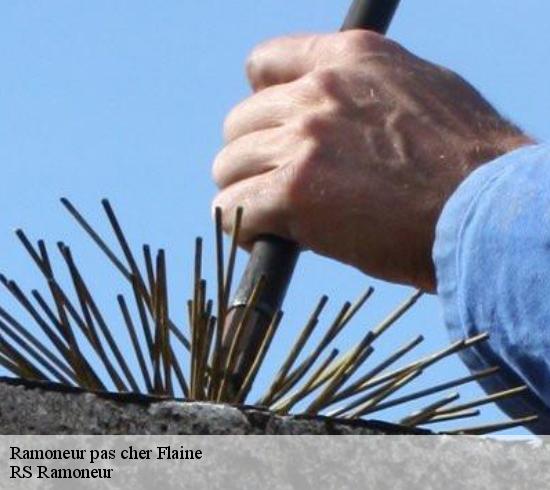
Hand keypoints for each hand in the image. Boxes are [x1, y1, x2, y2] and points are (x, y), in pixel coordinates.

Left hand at [212, 31, 531, 290]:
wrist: (484, 212)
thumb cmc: (466, 162)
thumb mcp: (421, 92)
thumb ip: (368, 90)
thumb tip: (342, 107)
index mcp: (348, 59)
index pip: (264, 63)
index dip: (261, 98)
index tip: (272, 128)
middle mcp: (318, 93)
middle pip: (239, 123)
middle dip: (252, 156)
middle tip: (273, 184)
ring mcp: (303, 142)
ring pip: (229, 167)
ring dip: (243, 192)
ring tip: (267, 215)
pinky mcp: (294, 193)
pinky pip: (233, 208)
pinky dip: (238, 225)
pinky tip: (260, 236)